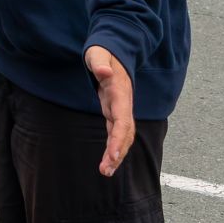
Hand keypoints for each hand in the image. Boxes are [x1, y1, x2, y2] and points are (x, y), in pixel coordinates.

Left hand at [85, 45, 135, 176]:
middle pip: (125, 133)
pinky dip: (113, 147)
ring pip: (122, 136)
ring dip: (116, 154)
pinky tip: (108, 161)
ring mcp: (120, 109)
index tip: (114, 154)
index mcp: (120, 93)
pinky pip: (116, 133)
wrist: (114, 51)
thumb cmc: (103, 53)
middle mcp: (123, 104)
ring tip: (105, 171)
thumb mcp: (98, 54)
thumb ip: (99, 63)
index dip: (119, 138)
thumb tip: (105, 72)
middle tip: (106, 170)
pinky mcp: (114, 112)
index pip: (122, 120)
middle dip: (118, 152)